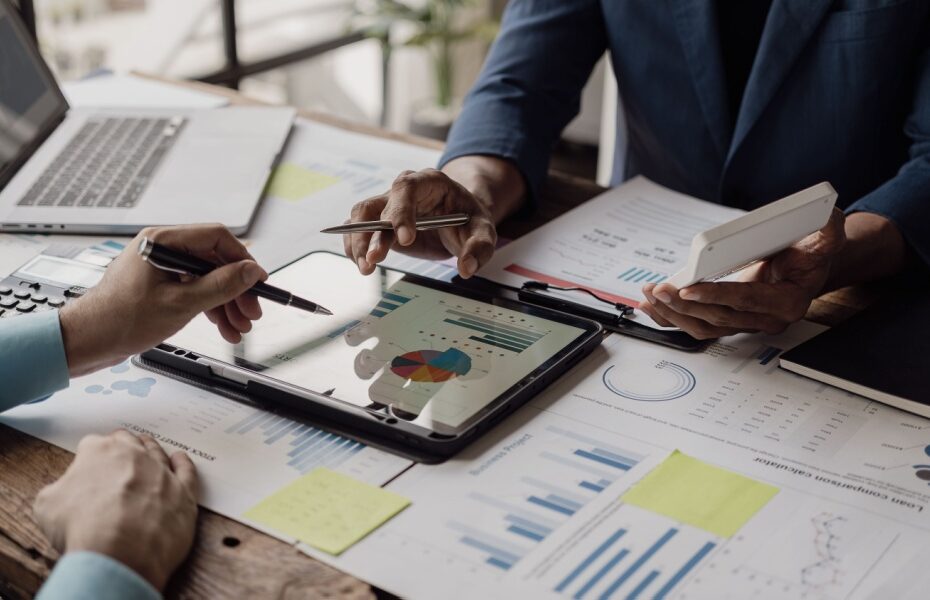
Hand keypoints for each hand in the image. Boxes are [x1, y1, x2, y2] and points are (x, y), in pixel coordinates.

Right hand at [34, 430, 198, 590]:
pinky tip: (180, 459)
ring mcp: (161, 471)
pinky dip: (183, 464)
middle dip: (122, 446)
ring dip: (151, 450)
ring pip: (157, 453)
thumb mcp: (47, 506)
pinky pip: (186, 471)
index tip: (89, 464)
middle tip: (119, 452)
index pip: (92, 445)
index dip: (89, 457)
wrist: (120, 551)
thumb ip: (58, 490)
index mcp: (98, 452)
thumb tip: (63, 493)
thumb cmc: (82, 528)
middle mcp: (133, 455)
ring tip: (148, 448)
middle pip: (128, 442)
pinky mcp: (183, 491)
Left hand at [60, 224, 268, 375]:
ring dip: (227, 303)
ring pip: (207, 279)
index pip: (216, 238)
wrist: (88, 341)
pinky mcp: (160, 285)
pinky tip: (223, 326)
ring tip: (239, 326)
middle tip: (252, 311)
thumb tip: (250, 271)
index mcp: (162, 241)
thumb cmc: (119, 319)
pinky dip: (211, 308)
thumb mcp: (181, 303)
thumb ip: (221, 285)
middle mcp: (162, 249)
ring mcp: (161, 267)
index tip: (258, 280)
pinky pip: (194, 290)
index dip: (243, 259)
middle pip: (215, 261)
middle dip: (237, 289)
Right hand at [343, 168, 497, 277]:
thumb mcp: (484, 231)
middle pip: (379, 205)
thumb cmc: (470, 219)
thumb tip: (467, 268)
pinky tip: (361, 262)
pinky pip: (358, 229)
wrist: (461, 218)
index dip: (402, 211)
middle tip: (374, 258)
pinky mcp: (381, 222)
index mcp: (429, 182)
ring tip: (365, 267)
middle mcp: (404, 190)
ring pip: (362, 216)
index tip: (405, 239)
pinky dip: (355, 245)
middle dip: (373, 233)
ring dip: (358, 241)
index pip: (407, 188)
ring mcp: (389, 205)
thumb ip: (479, 247)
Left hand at [639, 208, 846, 338]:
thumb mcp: (826, 239)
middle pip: (719, 318)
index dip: (717, 296)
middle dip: (684, 306)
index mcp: (787, 303)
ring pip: (704, 327)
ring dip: (673, 315)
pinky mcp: (730, 321)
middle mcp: (765, 319)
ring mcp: (745, 323)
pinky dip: (672, 318)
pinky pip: (698, 326)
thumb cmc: (811, 253)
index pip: (746, 301)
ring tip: (649, 297)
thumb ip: (829, 233)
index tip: (689, 289)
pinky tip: (651, 307)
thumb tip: (828, 219)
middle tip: (658, 290)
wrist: (808, 268)